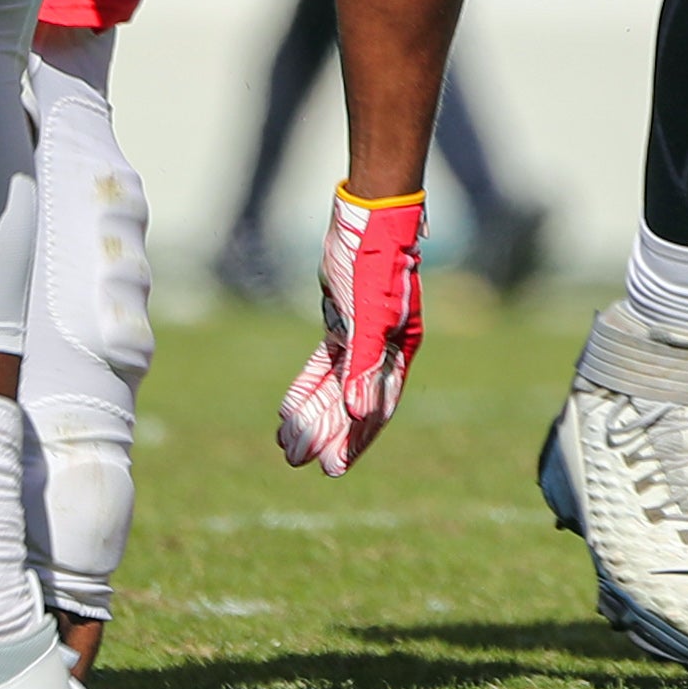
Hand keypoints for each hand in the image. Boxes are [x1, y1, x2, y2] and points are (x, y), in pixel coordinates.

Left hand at [279, 187, 425, 477]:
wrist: (366, 221)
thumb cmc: (375, 266)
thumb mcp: (370, 317)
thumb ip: (366, 365)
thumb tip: (361, 413)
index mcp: (400, 350)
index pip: (376, 406)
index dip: (355, 438)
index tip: (332, 467)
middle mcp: (385, 348)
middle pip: (353, 403)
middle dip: (328, 433)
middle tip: (298, 462)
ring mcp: (364, 336)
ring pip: (336, 387)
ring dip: (313, 415)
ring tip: (287, 445)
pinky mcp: (344, 323)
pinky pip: (325, 366)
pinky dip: (308, 389)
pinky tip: (288, 411)